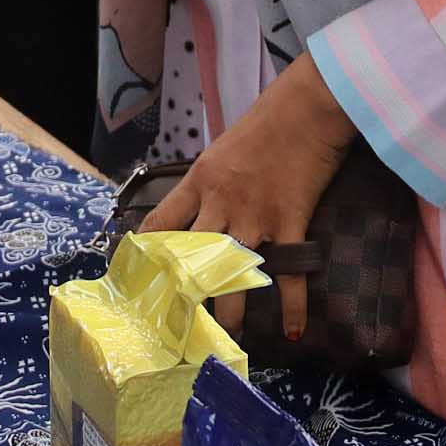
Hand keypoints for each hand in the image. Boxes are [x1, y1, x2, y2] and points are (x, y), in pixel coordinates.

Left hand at [137, 54, 355, 342]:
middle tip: (177, 326)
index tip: (139, 278)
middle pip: (191, 258)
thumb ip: (209, 182)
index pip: (160, 223)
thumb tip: (199, 207)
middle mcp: (220, 203)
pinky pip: (289, 273)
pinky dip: (292, 305)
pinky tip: (292, 330)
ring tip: (226, 336)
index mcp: (199, 182)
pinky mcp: (290, 222)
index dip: (146, 254)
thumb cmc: (266, 124)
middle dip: (183, 294)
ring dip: (230, 311)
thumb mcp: (223, 149)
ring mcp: (255, 216)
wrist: (307, 109)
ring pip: (232, 274)